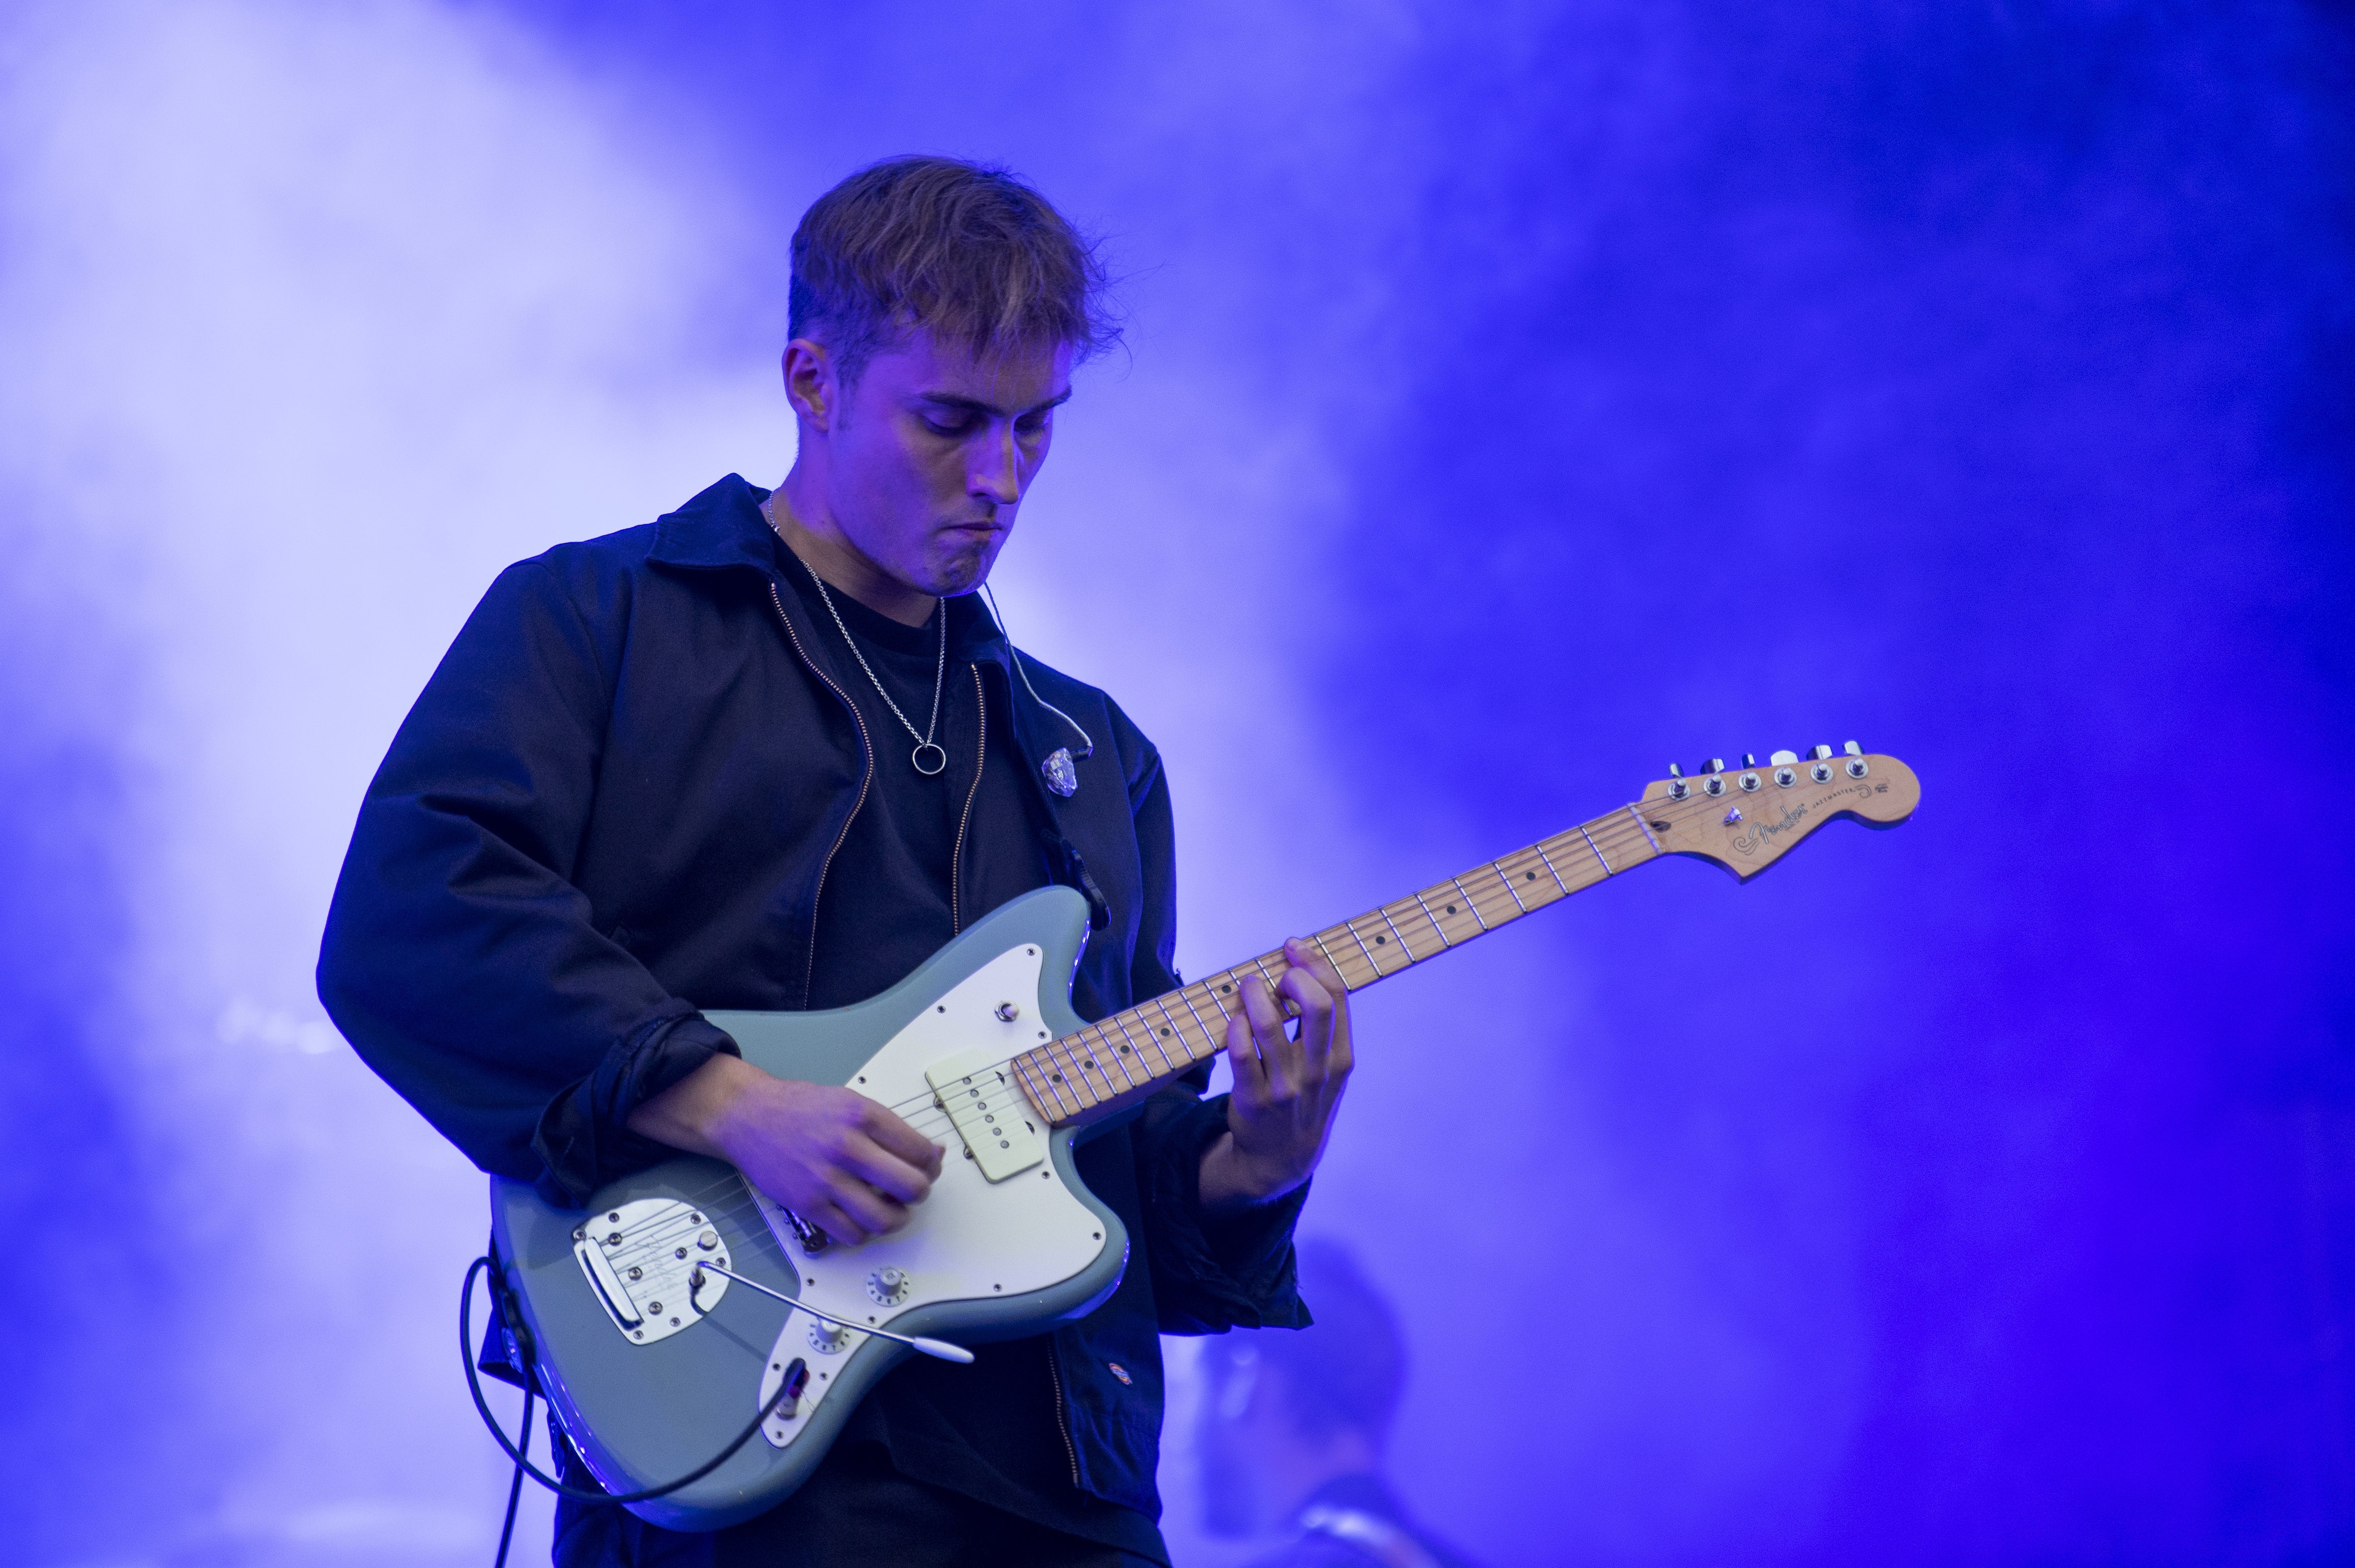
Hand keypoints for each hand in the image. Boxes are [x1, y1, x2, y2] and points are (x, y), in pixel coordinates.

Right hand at [627, 1054, 944, 1243]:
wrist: (748, 1116)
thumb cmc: (800, 1109)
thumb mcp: (851, 1101)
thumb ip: (889, 1127)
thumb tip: (930, 1153)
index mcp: (863, 1115)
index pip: (921, 1151)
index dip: (932, 1164)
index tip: (927, 1166)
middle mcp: (847, 1146)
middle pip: (911, 1187)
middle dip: (920, 1193)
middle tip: (911, 1190)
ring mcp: (826, 1178)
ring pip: (885, 1218)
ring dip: (896, 1219)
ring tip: (890, 1209)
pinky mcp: (808, 1204)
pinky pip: (852, 1234)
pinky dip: (863, 1232)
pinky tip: (860, 1218)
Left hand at [1198, 937, 1352, 1207]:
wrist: (1282, 1159)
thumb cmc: (1306, 1100)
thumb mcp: (1330, 1071)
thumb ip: (1325, 1028)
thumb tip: (1304, 968)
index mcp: (1341, 1059)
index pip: (1337, 999)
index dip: (1315, 964)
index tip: (1294, 947)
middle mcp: (1316, 1073)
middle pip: (1315, 1006)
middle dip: (1293, 976)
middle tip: (1275, 974)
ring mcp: (1284, 1088)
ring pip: (1269, 1025)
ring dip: (1254, 995)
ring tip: (1247, 986)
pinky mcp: (1252, 1100)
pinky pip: (1239, 1053)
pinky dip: (1234, 1028)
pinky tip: (1234, 1020)